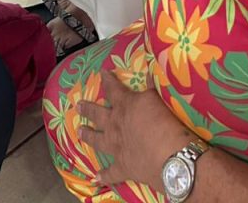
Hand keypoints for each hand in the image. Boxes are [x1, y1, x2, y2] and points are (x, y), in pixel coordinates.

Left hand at [77, 72, 190, 188]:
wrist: (169, 155)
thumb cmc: (165, 122)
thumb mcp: (159, 97)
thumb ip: (152, 85)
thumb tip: (149, 70)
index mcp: (124, 106)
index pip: (113, 89)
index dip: (107, 80)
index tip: (101, 73)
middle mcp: (115, 125)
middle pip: (97, 114)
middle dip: (88, 109)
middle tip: (78, 105)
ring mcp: (116, 147)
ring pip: (97, 140)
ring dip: (88, 135)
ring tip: (79, 131)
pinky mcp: (122, 167)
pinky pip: (110, 172)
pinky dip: (104, 175)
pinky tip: (96, 177)